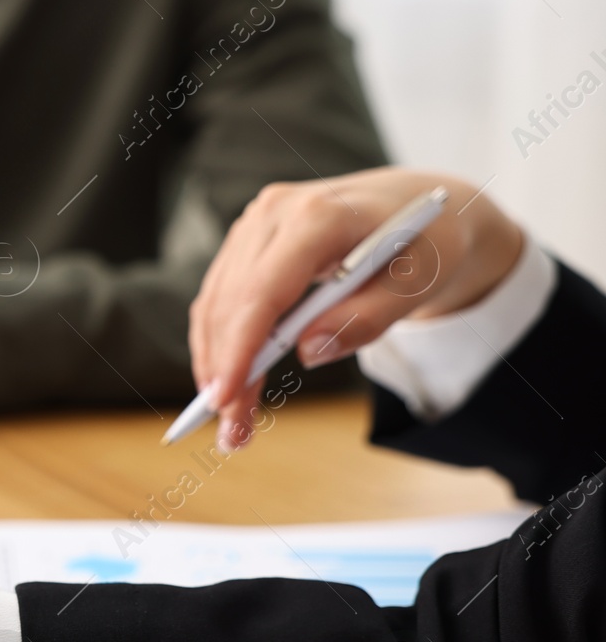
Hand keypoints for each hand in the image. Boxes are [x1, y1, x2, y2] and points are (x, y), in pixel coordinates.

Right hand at [189, 168, 524, 450]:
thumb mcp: (419, 284)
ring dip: (215, 366)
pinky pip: (219, 299)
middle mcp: (275, 212)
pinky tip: (229, 382)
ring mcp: (255, 225)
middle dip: (225, 373)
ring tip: (231, 421)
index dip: (239, 348)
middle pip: (232, 304)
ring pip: (216, 304)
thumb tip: (308, 352)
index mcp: (320, 216)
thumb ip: (368, 318)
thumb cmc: (426, 244)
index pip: (263, 290)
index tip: (226, 400)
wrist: (420, 208)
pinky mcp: (246, 242)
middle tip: (233, 434)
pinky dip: (218, 345)